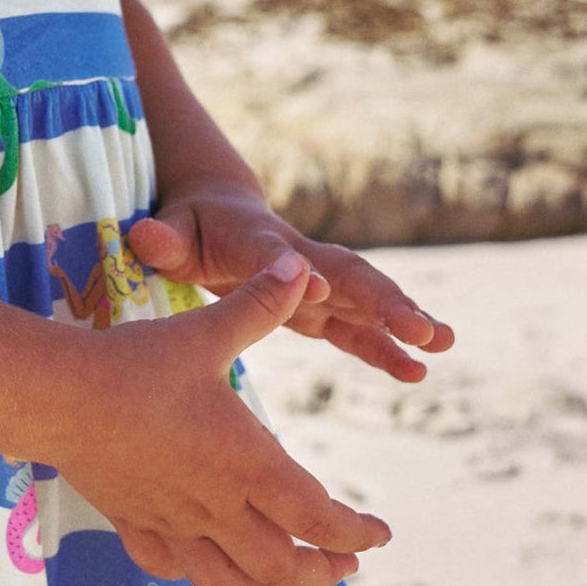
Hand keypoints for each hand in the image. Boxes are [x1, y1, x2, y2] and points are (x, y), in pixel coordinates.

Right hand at [43, 251, 393, 585]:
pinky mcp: (135, 525)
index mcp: (248, 464)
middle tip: (344, 564)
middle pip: (284, 567)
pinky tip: (209, 564)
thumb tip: (302, 267)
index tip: (378, 535)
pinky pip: (175, 569)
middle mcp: (217, 506)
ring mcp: (174, 523)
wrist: (56, 398)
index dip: (356, 535)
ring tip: (290, 579)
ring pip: (233, 582)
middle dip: (322, 571)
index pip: (320, 519)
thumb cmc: (135, 364)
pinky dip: (202, 577)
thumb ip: (259, 305)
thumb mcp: (205, 330)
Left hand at [126, 181, 453, 383]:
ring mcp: (316, 283)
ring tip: (442, 343)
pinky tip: (417, 371)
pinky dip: (385, 348)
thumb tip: (143, 236)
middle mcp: (298, 259)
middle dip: (382, 300)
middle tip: (419, 326)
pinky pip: (357, 329)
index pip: (280, 259)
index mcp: (257, 241)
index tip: (323, 289)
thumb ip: (163, 239)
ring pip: (366, 299)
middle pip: (347, 274)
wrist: (220, 213)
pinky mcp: (321, 307)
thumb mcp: (172, 231)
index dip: (299, 273)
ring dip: (402, 320)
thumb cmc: (191, 226)